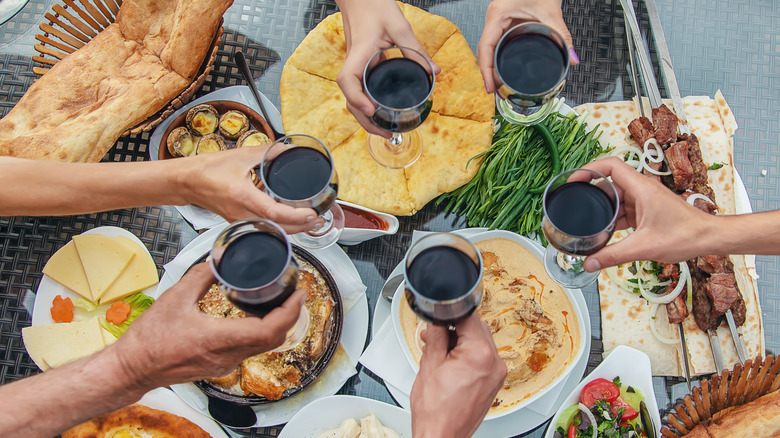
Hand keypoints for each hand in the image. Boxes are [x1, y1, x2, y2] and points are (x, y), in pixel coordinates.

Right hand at [109, 263, 305, 389]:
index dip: (289, 312)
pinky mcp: (219, 365)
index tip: (299, 295)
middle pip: (273, 340)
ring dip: (277, 326)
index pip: (268, 330)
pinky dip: (261, 333)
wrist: (133, 368)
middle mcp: (227, 356)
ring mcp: (225, 364)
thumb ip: (201, 276)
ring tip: (282, 303)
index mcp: (219, 339)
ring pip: (263, 347)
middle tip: (296, 296)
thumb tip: (219, 259)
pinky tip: (258, 318)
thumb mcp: (175, 298)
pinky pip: (250, 350)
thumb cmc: (149, 340)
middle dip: (290, 316)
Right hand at [176, 146, 322, 232]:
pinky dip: (279, 227)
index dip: (296, 216)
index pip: (274, 212)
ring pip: (271, 232)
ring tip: (309, 221)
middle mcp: (241, 214)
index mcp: (242, 196)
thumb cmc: (207, 170)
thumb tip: (288, 149)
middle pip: (277, 229)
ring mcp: (239, 221)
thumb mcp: (240, 155)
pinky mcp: (238, 222)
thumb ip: (267, 152)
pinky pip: (263, 229)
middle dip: (301, 227)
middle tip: (318, 219)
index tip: (312, 213)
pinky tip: (289, 222)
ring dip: (292, 229)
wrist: (186, 182)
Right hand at [335, 0, 439, 136]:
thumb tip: (435, 71)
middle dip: (364, 120)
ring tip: (385, 129)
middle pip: (349, 98)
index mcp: (359, 53)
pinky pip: (360, 89)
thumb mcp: (399, 25)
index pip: (347, 81)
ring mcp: (355, 66)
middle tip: (386, 133)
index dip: (357, 99)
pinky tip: (381, 111)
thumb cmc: (373, 5)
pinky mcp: (360, 66)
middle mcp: (353, 63)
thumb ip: (416, 49)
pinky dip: (367, 104)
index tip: (372, 110)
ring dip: (365, 116)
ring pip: (353, 97)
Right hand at [411, 315, 506, 437]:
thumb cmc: (436, 410)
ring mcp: (497, 374)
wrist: (442, 435)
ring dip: (461, 342)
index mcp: (480, 354)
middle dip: (455, 328)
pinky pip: (483, 358)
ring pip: (480, 342)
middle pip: (477, 328)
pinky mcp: (494, 382)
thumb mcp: (430, 363)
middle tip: (435, 336)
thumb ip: (435, 334)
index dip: (449, 315)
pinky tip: (450, 362)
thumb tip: (437, 320)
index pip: (468, 317)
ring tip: (439, 352)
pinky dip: (468, 355)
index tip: (439, 318)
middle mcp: (494, 363)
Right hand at [478, 0, 576, 93]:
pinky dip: (498, 57)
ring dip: (492, 67)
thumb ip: (562, 35)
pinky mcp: (505, 21)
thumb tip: (572, 58)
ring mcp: (498, 20)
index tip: (491, 87)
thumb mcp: (550, 11)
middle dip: (489, 73)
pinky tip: (504, 69)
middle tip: (497, 92)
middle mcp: (494, 18)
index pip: (485, 47)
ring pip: (490, 48)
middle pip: (485, 51)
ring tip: (500, 86)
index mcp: (498, 15)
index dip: (486, 70)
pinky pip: (497, 42)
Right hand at [580, 157, 715, 270]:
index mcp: (642, 188)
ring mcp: (646, 198)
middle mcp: (643, 189)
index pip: (610, 165)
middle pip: (609, 180)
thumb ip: (613, 255)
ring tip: (588, 216)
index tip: (574, 179)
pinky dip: (614, 216)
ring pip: (617, 195)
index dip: (589, 168)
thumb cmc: (687, 235)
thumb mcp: (644, 247)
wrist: (709, 238)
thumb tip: (590, 263)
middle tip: (575, 199)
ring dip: (603, 205)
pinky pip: (625, 207)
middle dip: (591, 189)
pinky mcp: (648, 209)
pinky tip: (607, 229)